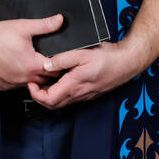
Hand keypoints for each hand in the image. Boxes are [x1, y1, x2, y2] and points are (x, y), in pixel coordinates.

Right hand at [0, 15, 63, 90]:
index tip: (56, 59)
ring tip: (28, 63)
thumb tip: (59, 20)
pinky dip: (17, 79)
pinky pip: (14, 86)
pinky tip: (14, 67)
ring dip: (32, 77)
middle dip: (46, 71)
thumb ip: (45, 24)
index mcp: (32, 65)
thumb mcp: (24, 27)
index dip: (58, 64)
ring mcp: (11, 83)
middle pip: (44, 80)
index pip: (55, 70)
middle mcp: (23, 77)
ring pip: (29, 84)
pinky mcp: (1, 85)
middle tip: (43, 60)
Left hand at [26, 40, 147, 108]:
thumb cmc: (108, 58)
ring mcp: (84, 95)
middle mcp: (78, 94)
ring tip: (44, 79)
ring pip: (61, 102)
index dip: (35, 94)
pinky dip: (60, 92)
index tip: (30, 83)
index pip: (48, 100)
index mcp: (74, 85)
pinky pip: (70, 98)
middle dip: (39, 96)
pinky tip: (60, 79)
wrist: (127, 62)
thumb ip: (62, 59)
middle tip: (34, 82)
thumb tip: (46, 64)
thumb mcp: (82, 53)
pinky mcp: (89, 93)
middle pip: (53, 104)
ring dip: (50, 94)